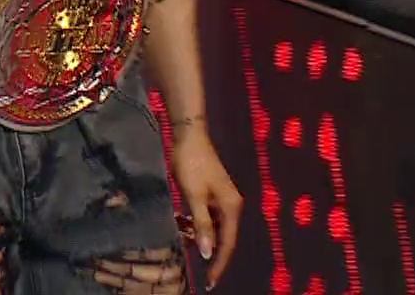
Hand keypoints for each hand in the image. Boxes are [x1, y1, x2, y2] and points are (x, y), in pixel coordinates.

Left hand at [169, 134, 241, 289]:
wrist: (188, 135)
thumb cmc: (192, 165)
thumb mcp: (194, 197)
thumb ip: (202, 225)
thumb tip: (207, 253)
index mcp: (231, 207)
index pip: (227, 244)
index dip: (219, 264)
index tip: (209, 282)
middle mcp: (231, 205)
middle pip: (223, 238)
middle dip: (210, 254)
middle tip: (199, 273)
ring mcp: (222, 199)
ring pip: (213, 228)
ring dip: (200, 237)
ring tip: (184, 240)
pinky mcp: (213, 194)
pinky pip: (207, 217)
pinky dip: (196, 224)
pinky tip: (183, 224)